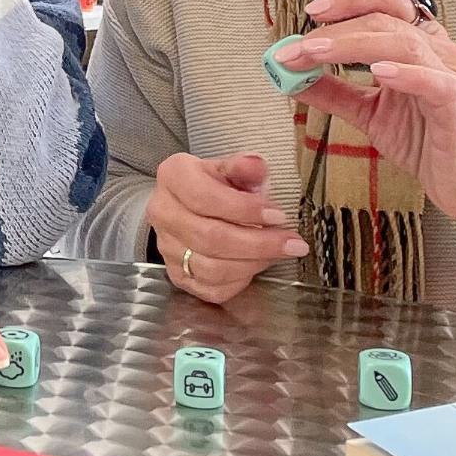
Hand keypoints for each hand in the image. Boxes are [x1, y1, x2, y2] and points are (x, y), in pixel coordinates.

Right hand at [148, 152, 305, 303]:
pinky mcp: (178, 275)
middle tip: (291, 242)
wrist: (189, 205)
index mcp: (173, 177)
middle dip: (258, 243)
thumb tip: (257, 166)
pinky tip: (257, 265)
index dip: (244, 209)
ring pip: (212, 268)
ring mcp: (168, 248)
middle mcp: (164, 213)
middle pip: (210, 237)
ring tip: (278, 252)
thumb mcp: (228, 167)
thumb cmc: (212, 184)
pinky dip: (240, 280)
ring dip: (253, 263)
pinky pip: (212, 289)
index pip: (205, 197)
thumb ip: (243, 167)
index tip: (277, 215)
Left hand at [275, 0, 455, 244]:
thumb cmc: (424, 139)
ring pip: (404, 43)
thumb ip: (333, 91)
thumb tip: (289, 75)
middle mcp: (436, 50)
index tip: (311, 12)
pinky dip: (406, 74)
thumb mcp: (368, 112)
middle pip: (387, 18)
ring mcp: (450, 75)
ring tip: (317, 53)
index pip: (386, 1)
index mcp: (417, 43)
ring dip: (353, 45)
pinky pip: (435, 82)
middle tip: (298, 45)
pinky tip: (379, 72)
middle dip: (336, 29)